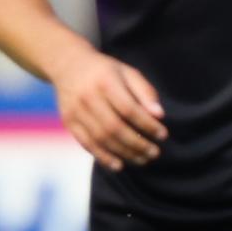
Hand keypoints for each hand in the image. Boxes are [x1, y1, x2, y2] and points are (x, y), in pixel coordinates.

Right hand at [52, 47, 166, 170]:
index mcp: (106, 82)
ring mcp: (76, 111)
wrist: (68, 66)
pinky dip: (103, 157)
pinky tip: (119, 165)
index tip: (163, 135)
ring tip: (142, 160)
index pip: (129, 109)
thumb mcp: (128, 73)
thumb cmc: (106, 71)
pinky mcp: (68, 122)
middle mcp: (88, 98)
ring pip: (101, 139)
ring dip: (124, 153)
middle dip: (137, 144)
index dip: (147, 124)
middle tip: (155, 153)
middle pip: (114, 127)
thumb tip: (159, 115)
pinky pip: (86, 144)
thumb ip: (145, 92)